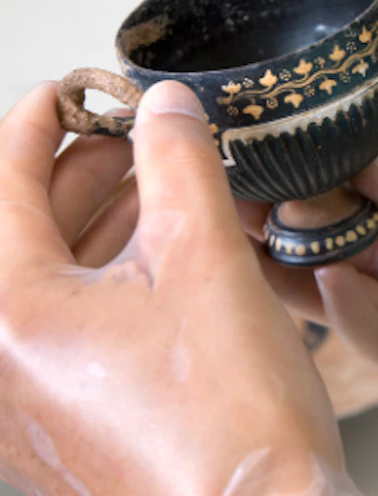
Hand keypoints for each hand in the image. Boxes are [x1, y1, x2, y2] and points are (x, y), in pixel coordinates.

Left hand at [0, 81, 353, 495]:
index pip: (4, 182)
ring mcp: (33, 396)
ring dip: (106, 219)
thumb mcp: (205, 259)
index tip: (74, 88)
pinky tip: (171, 251)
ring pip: (55, 276)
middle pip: (26, 228)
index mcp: (11, 311)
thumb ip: (179, 164)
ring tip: (165, 184)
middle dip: (85, 168)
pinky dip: (115, 273)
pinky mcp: (71, 418)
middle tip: (140, 135)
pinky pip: (76, 321)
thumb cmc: (228, 414)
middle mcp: (4, 358)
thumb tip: (166, 105)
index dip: (41, 119)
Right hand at [246, 156, 377, 429]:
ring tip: (256, 235)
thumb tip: (369, 165)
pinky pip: (377, 338)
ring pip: (338, 289)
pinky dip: (348, 313)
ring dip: (296, 265)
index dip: (311, 171)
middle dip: (281, 216)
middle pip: (331, 237)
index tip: (264, 147)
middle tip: (230, 192)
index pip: (357, 188)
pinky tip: (331, 282)